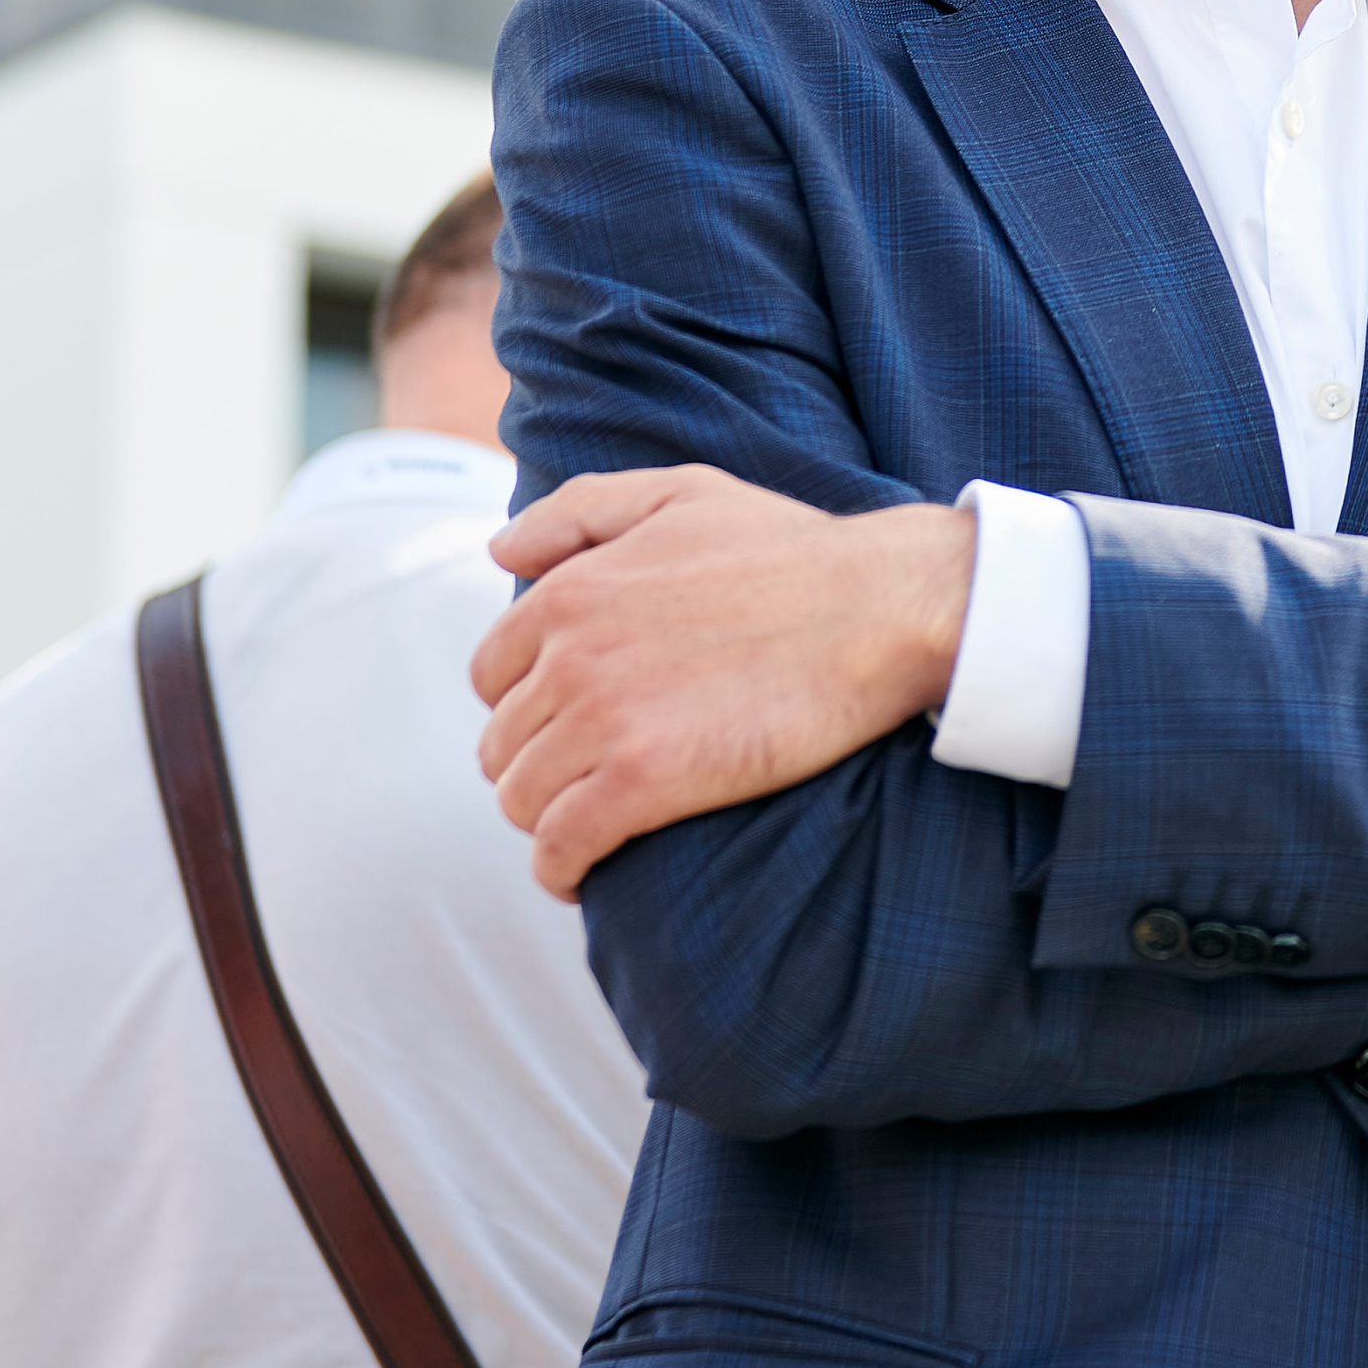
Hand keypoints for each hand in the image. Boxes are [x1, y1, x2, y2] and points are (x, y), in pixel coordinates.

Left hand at [471, 468, 975, 899]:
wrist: (875, 609)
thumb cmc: (789, 550)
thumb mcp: (680, 493)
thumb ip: (579, 512)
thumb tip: (499, 552)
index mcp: (569, 591)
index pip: (491, 674)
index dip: (524, 704)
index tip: (566, 723)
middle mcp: (570, 655)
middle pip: (502, 744)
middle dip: (537, 764)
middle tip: (587, 778)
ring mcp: (603, 720)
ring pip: (522, 799)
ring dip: (548, 818)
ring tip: (591, 823)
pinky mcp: (644, 783)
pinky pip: (560, 847)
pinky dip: (560, 869)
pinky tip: (583, 874)